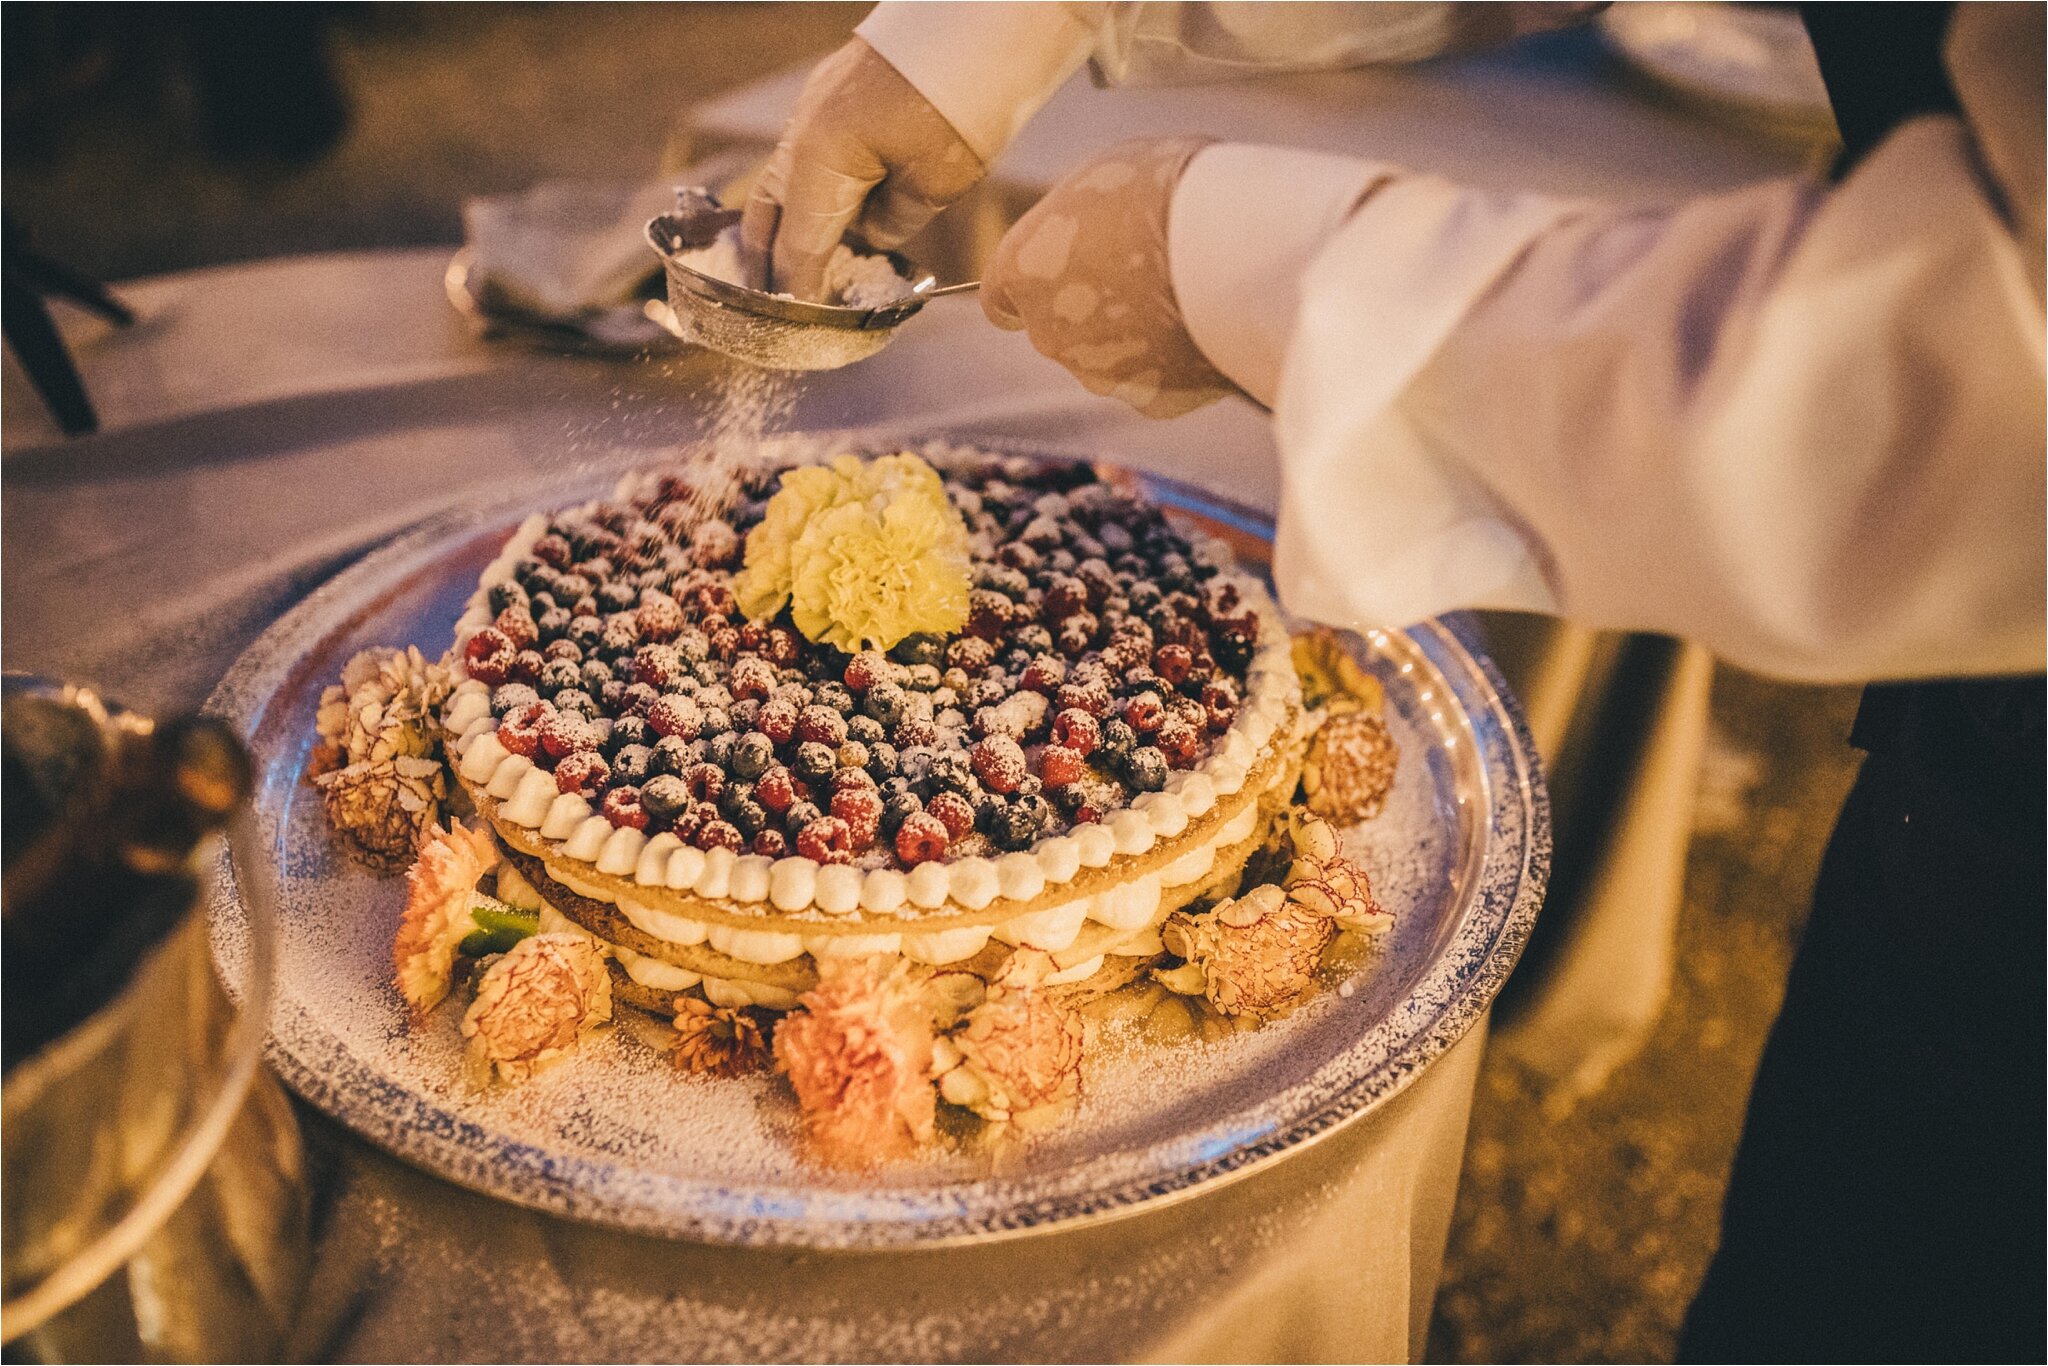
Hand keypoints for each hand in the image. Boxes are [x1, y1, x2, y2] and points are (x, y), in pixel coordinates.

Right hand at [740, 39, 986, 300]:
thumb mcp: (934, 183)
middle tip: (774, 302)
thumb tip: (870, 236)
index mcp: (819, 161)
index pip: (800, 246)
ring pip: (781, 184)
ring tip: (791, 269)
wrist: (979, 22)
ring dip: (786, 225)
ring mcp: (810, 111)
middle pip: (769, 215)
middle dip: (770, 262)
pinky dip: (807, 192)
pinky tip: (826, 216)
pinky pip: (802, 158)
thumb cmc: (963, 105)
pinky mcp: (827, 97)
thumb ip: (892, 221)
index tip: (797, 326)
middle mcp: (801, 135)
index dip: (798, 292)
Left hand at [982, 138, 1234, 418]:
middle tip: (1144, 272)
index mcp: (1021, 270)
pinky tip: (1206, 324)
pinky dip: (1176, 361)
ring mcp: (1099, 374)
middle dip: (1091, 309)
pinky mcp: (1151, 401)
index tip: (1060, 277)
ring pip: (1109, 360)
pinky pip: (1158, 380)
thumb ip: (1076, 221)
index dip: (1032, 287)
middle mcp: (1047, 334)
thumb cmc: (1165, 191)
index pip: (1001, 297)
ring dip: (1134, 337)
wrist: (1231, 248)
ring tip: (1184, 293)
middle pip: (1059, 329)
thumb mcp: (1105, 176)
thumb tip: (1085, 231)